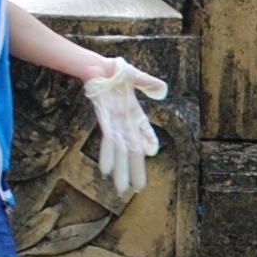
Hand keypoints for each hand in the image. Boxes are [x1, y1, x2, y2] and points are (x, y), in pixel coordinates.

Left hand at [83, 61, 169, 195]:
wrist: (94, 67)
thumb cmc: (113, 72)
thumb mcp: (135, 76)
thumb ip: (148, 83)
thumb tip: (163, 90)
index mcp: (133, 112)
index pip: (144, 130)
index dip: (148, 140)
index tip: (153, 152)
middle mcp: (124, 121)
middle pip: (132, 149)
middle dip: (135, 170)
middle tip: (137, 189)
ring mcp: (114, 122)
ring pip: (121, 150)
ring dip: (121, 170)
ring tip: (121, 188)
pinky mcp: (104, 119)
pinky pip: (108, 139)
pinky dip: (108, 155)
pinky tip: (106, 170)